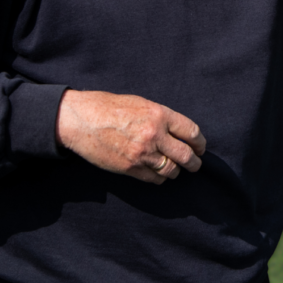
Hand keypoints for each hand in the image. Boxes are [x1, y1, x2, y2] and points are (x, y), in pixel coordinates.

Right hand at [55, 90, 206, 183]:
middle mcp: (154, 135)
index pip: (191, 132)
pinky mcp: (130, 168)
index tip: (200, 148)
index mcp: (159, 115)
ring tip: (176, 169)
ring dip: (176, 171)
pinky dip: (160, 178)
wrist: (82, 120)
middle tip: (195, 164)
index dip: (200, 143)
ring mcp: (142, 154)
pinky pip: (154, 179)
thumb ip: (161, 118)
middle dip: (194, 163)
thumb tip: (178, 133)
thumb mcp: (141, 104)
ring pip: (171, 170)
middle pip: (186, 155)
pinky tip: (159, 173)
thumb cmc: (110, 107)